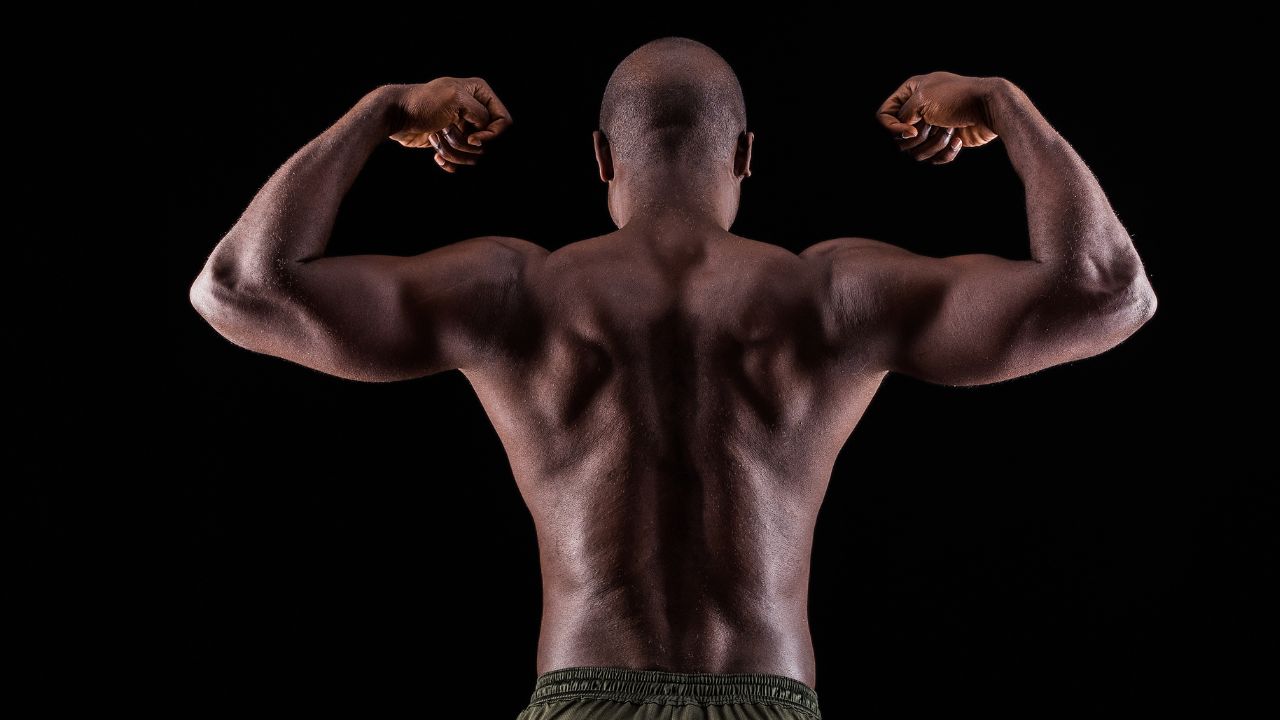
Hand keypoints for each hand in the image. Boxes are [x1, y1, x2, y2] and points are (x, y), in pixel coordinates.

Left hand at [387, 77, 512, 172]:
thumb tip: (485, 134)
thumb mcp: (457, 99)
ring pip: (474, 152)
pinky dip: (449, 160)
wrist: (396, 114)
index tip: (473, 139)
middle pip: (488, 139)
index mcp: (479, 92)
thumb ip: (481, 113)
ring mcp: (462, 125)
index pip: (503, 120)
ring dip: (454, 151)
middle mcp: (473, 108)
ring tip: (437, 139)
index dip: (491, 134)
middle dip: (468, 144)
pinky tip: (436, 155)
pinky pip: (460, 159)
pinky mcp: (450, 140)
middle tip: (448, 134)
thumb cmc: (423, 103)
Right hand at [876, 72, 999, 164]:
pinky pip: (933, 158)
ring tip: (950, 129)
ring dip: (935, 143)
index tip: (910, 131)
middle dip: (919, 136)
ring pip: (916, 151)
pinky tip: (958, 139)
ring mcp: (932, 126)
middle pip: (899, 138)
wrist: (990, 108)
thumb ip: (901, 115)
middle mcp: (919, 110)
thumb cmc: (957, 98)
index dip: (892, 128)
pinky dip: (946, 151)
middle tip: (934, 125)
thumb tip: (902, 134)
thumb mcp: (922, 100)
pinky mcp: (944, 141)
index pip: (884, 115)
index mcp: (911, 92)